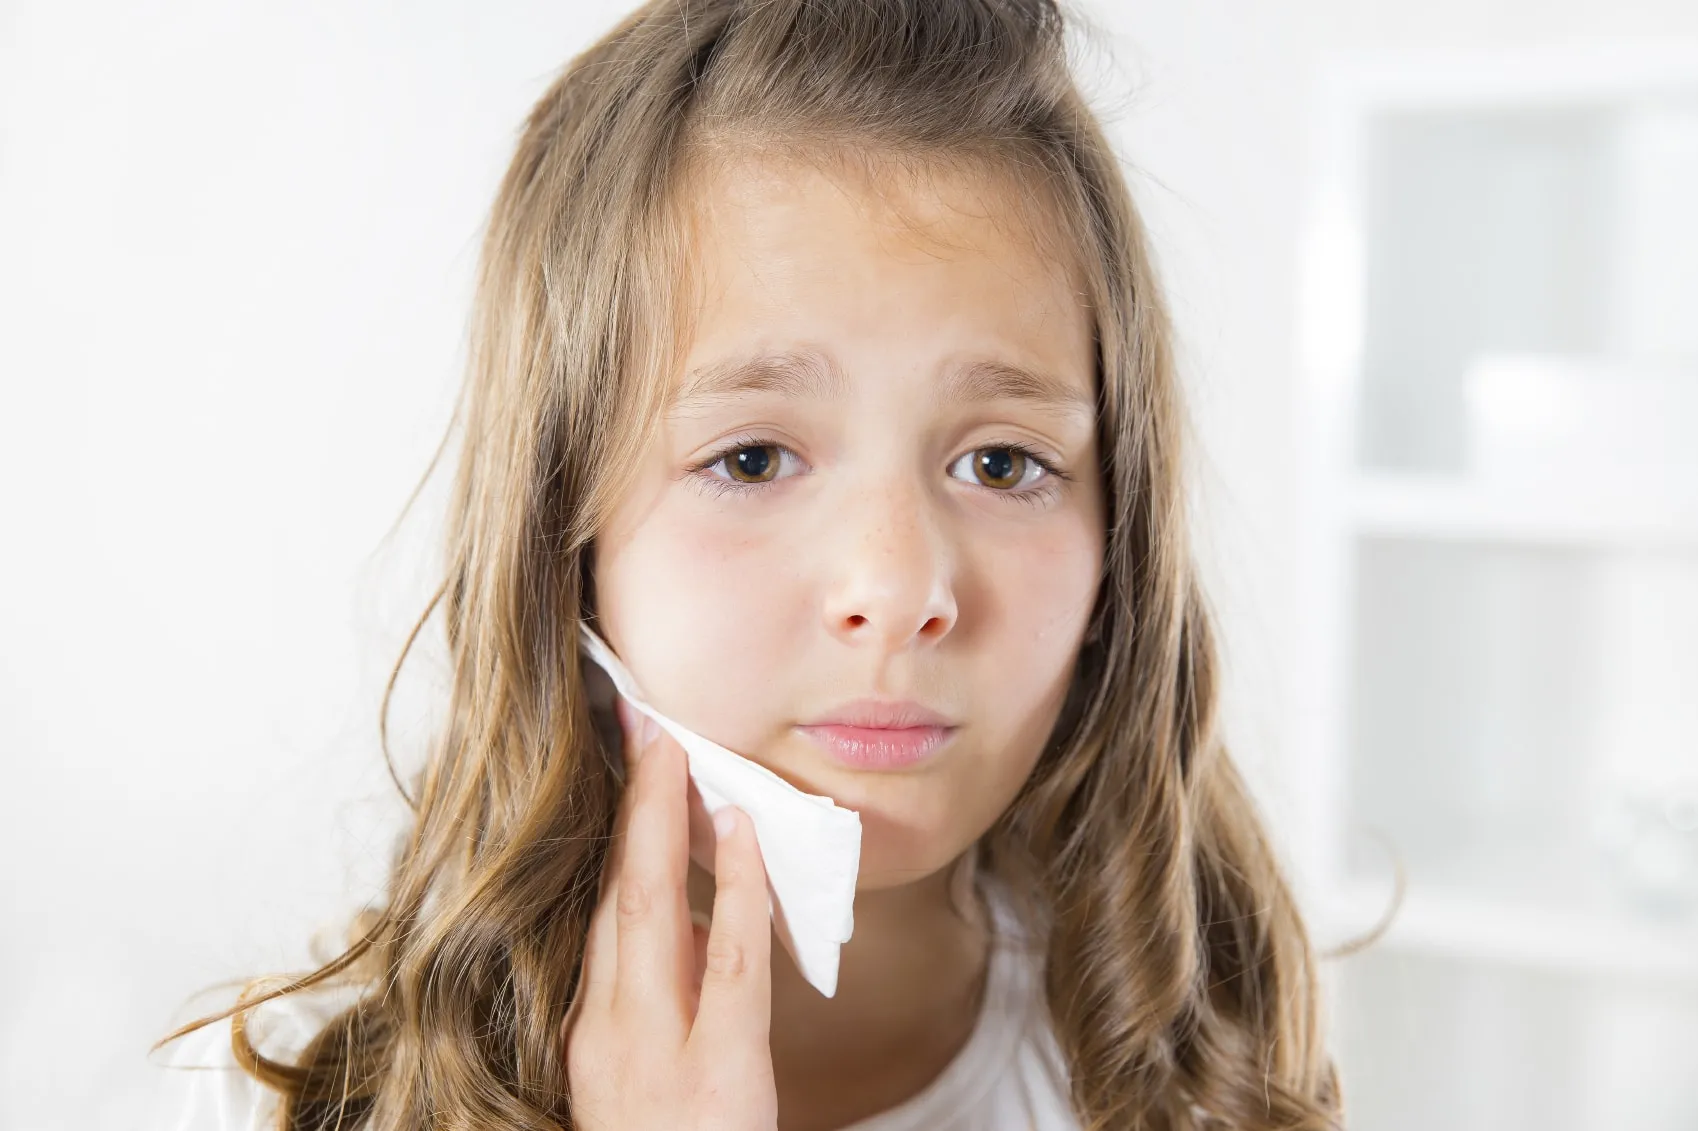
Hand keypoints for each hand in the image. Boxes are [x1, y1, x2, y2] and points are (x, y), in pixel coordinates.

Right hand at [562, 697, 778, 1130]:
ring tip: (673, 749)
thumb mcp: (645, 1071)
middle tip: (642, 720)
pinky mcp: (720, 1067)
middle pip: (612, 893)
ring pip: (651, 911)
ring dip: (662, 822)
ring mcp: (657, 1048)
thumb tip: (696, 916)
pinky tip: (739, 834)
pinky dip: (733, 889)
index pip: (598, 908)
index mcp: (592, 1028)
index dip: (613, 830)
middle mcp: (608, 1030)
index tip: (628, 759)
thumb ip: (661, 996)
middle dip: (626, 803)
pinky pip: (729, 961)